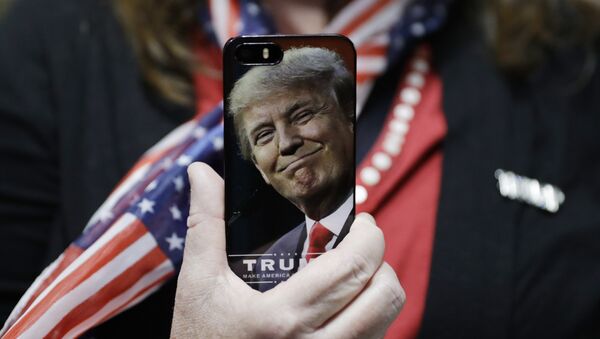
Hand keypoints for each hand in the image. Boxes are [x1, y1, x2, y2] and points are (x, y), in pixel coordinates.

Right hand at [171, 162, 404, 337]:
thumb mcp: (198, 285)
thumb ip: (205, 225)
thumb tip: (201, 172)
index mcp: (284, 318)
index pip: (353, 268)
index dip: (369, 237)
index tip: (361, 221)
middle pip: (384, 294)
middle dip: (380, 257)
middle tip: (361, 240)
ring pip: (387, 320)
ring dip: (379, 287)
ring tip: (354, 271)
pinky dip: (372, 315)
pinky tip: (346, 303)